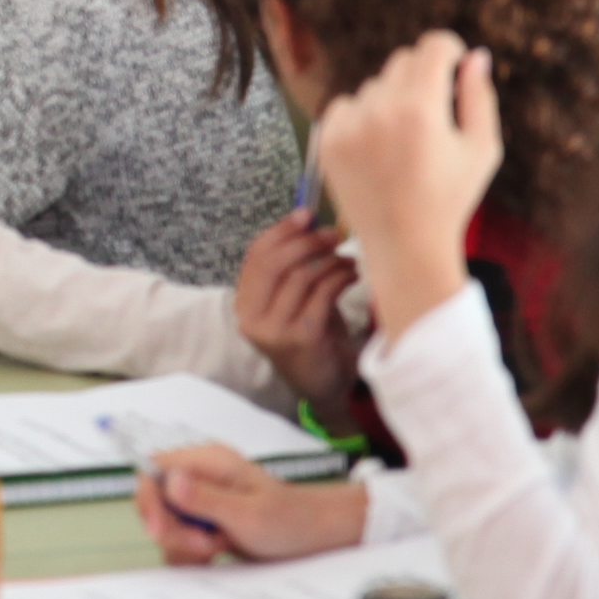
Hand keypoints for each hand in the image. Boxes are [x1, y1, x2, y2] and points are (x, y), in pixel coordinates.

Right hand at [133, 443, 364, 564]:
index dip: (148, 501)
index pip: (153, 470)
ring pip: (167, 525)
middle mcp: (201, 477)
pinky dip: (192, 553)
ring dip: (184, 545)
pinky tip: (216, 555)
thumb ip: (205, 499)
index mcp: (208, 461)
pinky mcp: (206, 522)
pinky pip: (180, 540)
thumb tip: (169, 480)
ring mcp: (203, 500)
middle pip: (157, 503)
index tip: (161, 531)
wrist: (318, 536)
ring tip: (217, 548)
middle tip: (205, 545)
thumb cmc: (290, 521)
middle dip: (174, 531)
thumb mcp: (247, 514)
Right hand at [231, 215, 357, 408]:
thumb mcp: (296, 299)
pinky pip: (322, 294)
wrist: (324, 384)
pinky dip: (341, 277)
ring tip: (348, 258)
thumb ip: (295, 266)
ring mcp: (275, 329)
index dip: (281, 230)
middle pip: (276, 263)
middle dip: (308, 242)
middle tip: (334, 234)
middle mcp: (253, 317)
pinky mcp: (301, 337)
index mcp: (245, 303)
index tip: (306, 214)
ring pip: (302, 276)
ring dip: (330, 260)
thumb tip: (310, 221)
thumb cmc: (312, 335)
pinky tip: (352, 275)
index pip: (256, 255)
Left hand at [308, 31, 500, 339]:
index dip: (449, 50)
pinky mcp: (328, 140)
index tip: (453, 66)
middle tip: (432, 116)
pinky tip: (378, 149)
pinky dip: (362, 117)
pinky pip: (346, 105)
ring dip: (392, 100)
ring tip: (404, 143)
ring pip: (375, 85)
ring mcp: (348, 125)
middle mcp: (379, 111)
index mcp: (421, 109)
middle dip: (422, 78)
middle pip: (403, 61)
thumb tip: (475, 55)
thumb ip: (479, 96)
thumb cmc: (450, 199)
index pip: (433, 46)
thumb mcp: (481, 149)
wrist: (404, 248)